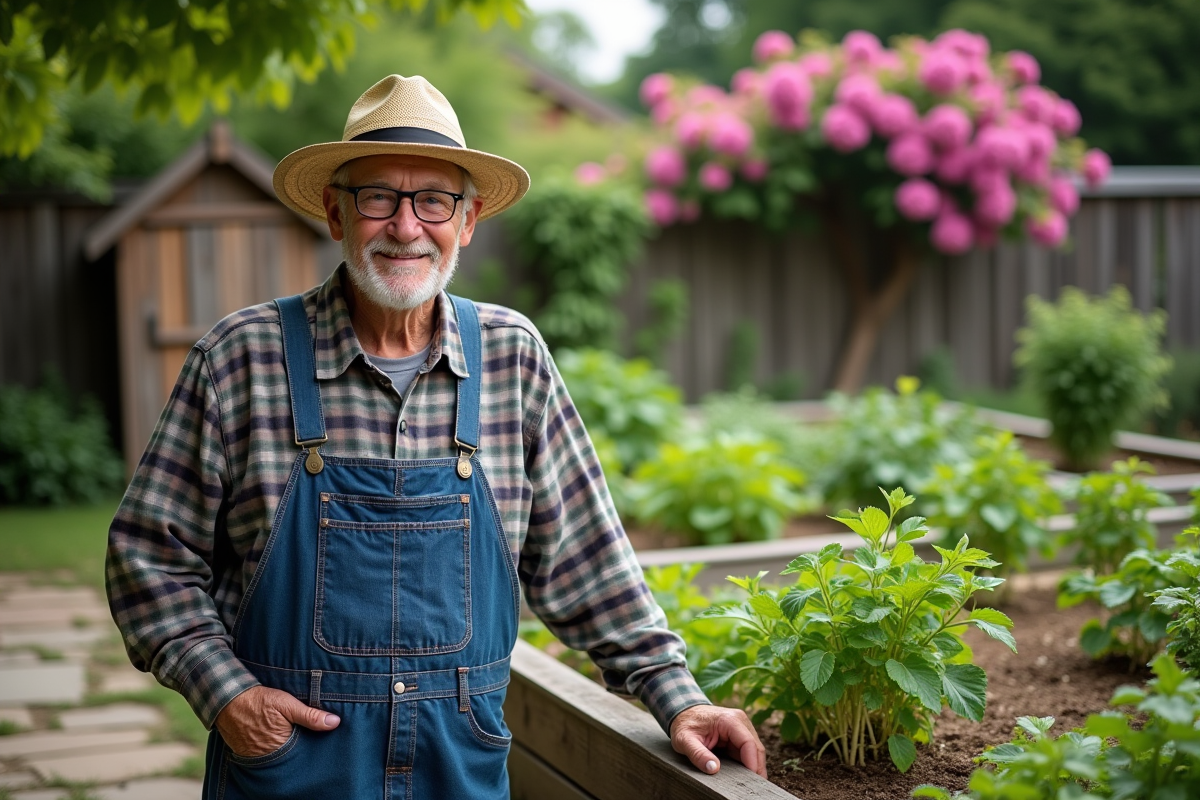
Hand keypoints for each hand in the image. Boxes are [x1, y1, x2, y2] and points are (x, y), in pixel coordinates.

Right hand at [216, 685, 339, 757]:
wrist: (226, 700)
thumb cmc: (258, 701)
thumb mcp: (286, 704)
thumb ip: (310, 715)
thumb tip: (335, 722)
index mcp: (282, 745)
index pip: (304, 751)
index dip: (313, 745)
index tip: (322, 738)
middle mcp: (269, 755)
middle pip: (292, 755)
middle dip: (301, 747)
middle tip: (305, 735)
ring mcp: (257, 756)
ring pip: (280, 754)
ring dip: (286, 746)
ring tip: (291, 734)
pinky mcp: (248, 753)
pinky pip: (266, 753)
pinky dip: (272, 746)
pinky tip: (276, 736)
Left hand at [670, 704, 766, 778]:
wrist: (683, 712)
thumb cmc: (684, 725)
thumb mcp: (685, 741)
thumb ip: (698, 754)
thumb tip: (714, 769)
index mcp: (729, 720)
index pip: (749, 744)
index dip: (753, 764)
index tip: (752, 781)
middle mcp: (740, 720)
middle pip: (756, 748)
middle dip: (757, 768)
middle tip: (754, 788)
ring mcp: (741, 726)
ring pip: (755, 750)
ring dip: (753, 766)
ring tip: (750, 784)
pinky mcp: (739, 732)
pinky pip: (748, 750)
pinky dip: (748, 762)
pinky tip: (745, 775)